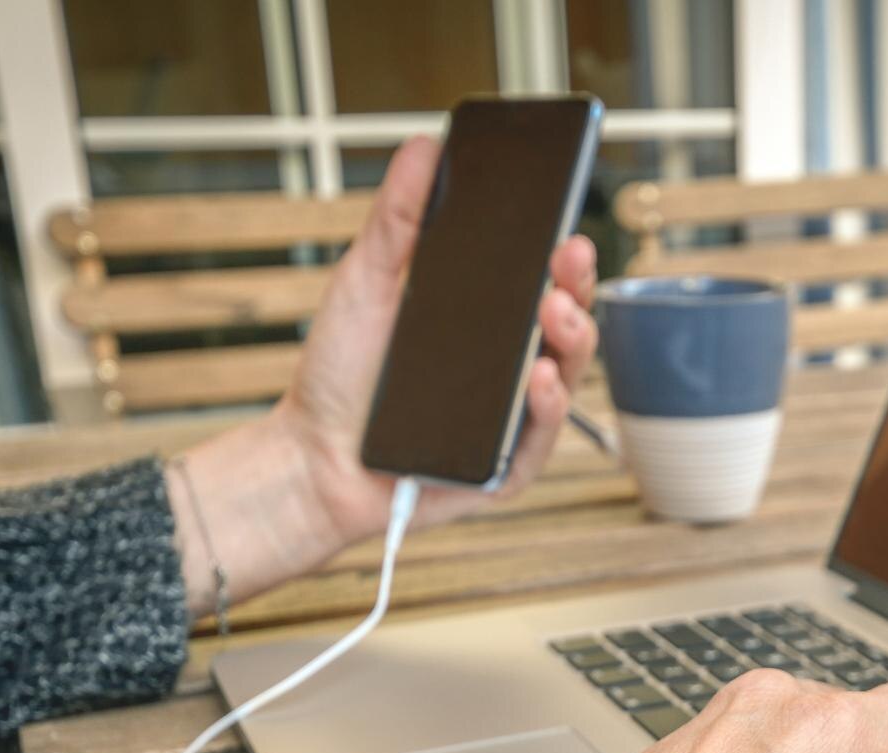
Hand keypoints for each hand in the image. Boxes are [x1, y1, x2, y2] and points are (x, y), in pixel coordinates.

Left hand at [281, 135, 599, 541]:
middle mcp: (508, 370)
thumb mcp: (366, 281)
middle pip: (563, 325)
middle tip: (568, 258)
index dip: (561, 258)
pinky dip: (545, 408)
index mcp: (487, 325)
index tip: (566, 228)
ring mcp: (511, 420)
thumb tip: (424, 147)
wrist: (311, 455)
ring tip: (554, 311)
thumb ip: (400, 217)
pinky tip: (537, 378)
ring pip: (565, 379)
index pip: (541, 283)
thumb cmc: (342, 374)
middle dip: (576, 289)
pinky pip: (538, 440)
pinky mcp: (502, 470)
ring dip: (572, 341)